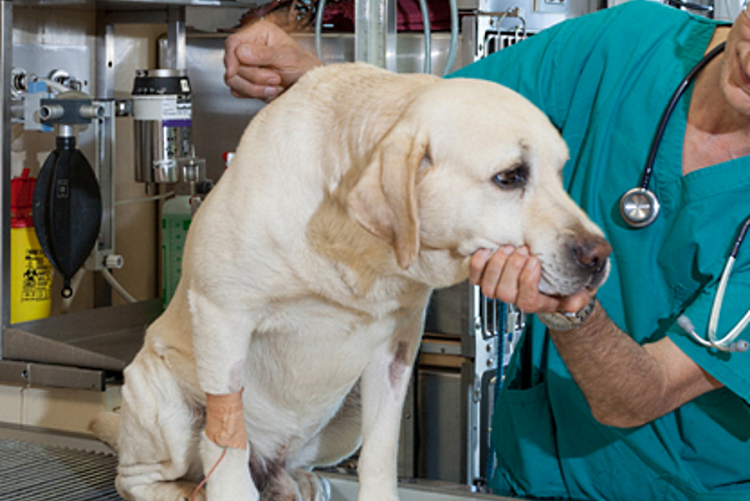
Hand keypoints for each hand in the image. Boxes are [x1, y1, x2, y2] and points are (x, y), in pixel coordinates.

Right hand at [224, 20, 323, 100]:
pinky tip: (267, 90)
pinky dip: (252, 94)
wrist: (307, 85)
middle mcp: (250, 48)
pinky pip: (237, 91)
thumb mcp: (287, 57)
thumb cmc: (303, 67)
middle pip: (233, 64)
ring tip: (274, 85)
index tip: (234, 71)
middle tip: (275, 78)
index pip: (233, 42)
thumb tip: (241, 52)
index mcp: (259, 34)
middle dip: (254, 76)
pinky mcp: (245, 81)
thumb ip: (264, 54)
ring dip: (254, 87)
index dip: (231, 58)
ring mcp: (246, 66)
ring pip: (233, 80)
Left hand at [469, 246, 593, 313]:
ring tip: (509, 248)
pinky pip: (475, 276)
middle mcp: (513, 297)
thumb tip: (577, 302)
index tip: (535, 262)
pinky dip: (478, 264)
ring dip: (497, 264)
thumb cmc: (556, 283)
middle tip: (523, 251)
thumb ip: (578, 298)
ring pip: (488, 285)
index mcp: (534, 302)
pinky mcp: (486, 278)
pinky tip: (487, 251)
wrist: (540, 277)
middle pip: (504, 292)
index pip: (527, 301)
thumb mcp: (574, 291)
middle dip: (513, 268)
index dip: (528, 281)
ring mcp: (497, 288)